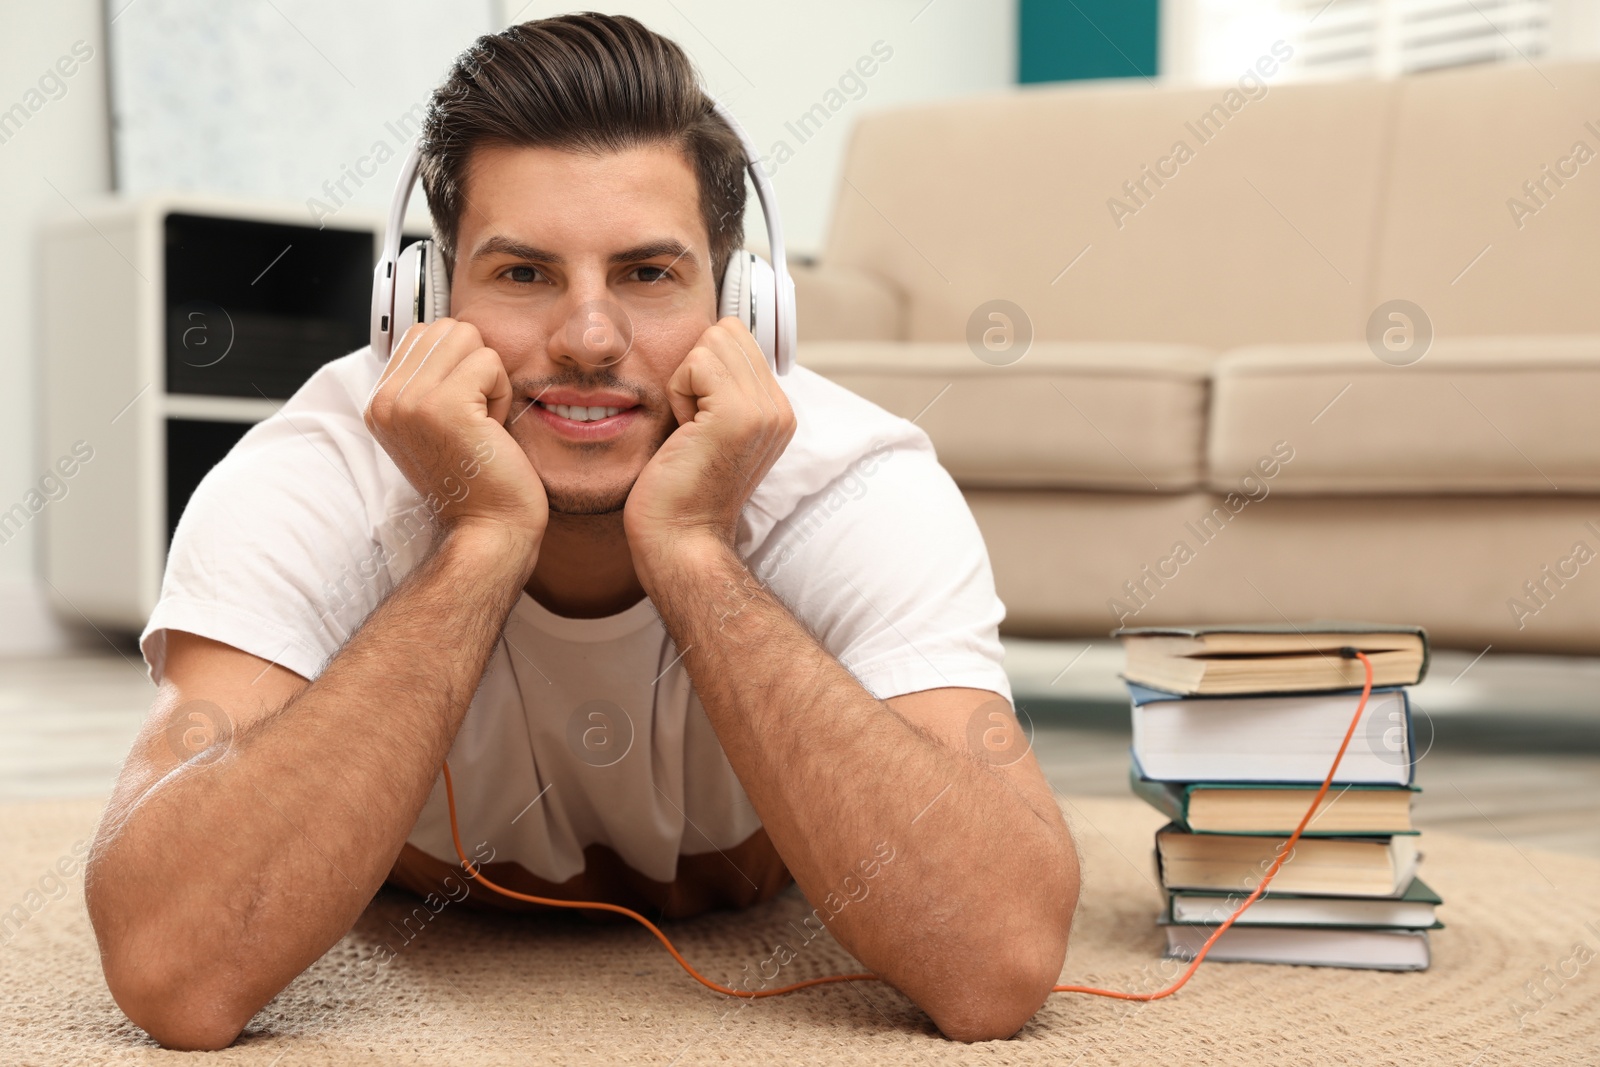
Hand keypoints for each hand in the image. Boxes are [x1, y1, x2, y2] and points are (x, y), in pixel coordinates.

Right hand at [364, 318, 547, 568]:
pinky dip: (502, 394)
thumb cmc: (479, 481)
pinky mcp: (444, 406)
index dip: (459, 365)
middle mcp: (385, 400)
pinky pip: (489, 361)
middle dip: (475, 366)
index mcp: (380, 403)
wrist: (489, 530)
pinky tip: (492, 432)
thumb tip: (459, 334)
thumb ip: (432, 380)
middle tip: (477, 419)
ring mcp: (409, 401)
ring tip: (483, 424)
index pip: (423, 334)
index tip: (463, 416)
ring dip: (489, 378)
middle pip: (447, 328)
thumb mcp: (440, 425)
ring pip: (468, 338)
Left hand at [624, 317, 794, 581]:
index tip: (698, 419)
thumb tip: (703, 342)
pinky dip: (678, 391)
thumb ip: (720, 389)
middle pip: (727, 331)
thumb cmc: (679, 490)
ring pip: (712, 341)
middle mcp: (779, 408)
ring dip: (686, 380)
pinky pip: (696, 362)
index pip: (739, 338)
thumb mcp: (709, 430)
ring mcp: (764, 410)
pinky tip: (684, 431)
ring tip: (690, 428)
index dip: (705, 367)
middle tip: (691, 424)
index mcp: (776, 411)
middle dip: (695, 369)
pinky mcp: (738, 415)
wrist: (681, 539)